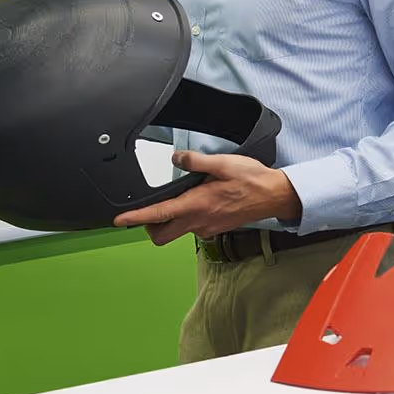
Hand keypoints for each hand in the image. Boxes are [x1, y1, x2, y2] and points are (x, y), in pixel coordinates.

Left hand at [114, 151, 301, 245]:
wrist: (274, 196)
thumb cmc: (252, 180)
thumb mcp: (222, 163)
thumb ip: (195, 161)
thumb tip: (176, 158)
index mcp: (196, 205)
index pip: (158, 215)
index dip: (135, 218)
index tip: (119, 219)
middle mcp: (198, 222)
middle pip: (161, 234)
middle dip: (148, 226)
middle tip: (145, 211)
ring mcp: (206, 228)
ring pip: (176, 232)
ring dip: (168, 221)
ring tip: (177, 199)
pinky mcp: (213, 229)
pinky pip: (191, 228)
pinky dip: (185, 218)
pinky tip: (196, 201)